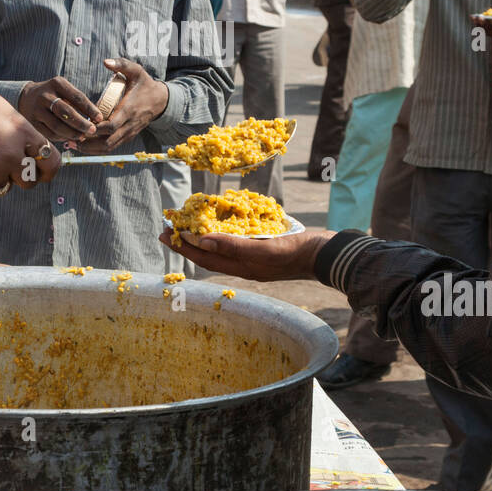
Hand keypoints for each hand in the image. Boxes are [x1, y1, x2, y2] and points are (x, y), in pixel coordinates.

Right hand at [0, 79, 59, 194]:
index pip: (51, 162)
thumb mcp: (1, 110)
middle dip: (19, 177)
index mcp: (22, 132)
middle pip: (29, 181)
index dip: (48, 170)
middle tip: (5, 165)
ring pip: (2, 186)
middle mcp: (10, 154)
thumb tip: (34, 150)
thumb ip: (20, 132)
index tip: (42, 172)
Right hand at [17, 76, 99, 142]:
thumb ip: (77, 101)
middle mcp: (45, 96)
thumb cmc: (53, 94)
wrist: (26, 97)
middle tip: (93, 130)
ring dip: (73, 133)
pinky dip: (62, 138)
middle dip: (82, 123)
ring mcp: (37, 110)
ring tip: (83, 136)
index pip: (77, 97)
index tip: (100, 118)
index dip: (90, 109)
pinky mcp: (32, 123)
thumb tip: (96, 119)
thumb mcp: (63, 89)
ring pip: (57, 126)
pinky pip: (50, 134)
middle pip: (66, 112)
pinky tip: (70, 138)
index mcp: (57, 84)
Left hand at [77, 58, 169, 151]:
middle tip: (70, 139)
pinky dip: (97, 149)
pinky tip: (83, 146)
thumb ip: (122, 64)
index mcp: (129, 110)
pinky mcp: (127, 137)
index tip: (80, 125)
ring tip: (73, 145)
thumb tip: (106, 62)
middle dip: (88, 143)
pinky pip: (112, 147)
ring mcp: (128, 133)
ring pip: (109, 147)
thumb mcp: (136, 71)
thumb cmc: (145, 84)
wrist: (161, 101)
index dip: (95, 128)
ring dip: (90, 149)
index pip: (111, 125)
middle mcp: (128, 125)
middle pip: (107, 141)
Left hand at [158, 228, 331, 281]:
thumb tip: (202, 241)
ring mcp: (256, 258)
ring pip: (222, 250)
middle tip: (170, 229)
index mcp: (243, 266)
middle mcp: (246, 265)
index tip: (166, 233)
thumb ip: (233, 246)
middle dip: (188, 243)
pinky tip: (224, 224)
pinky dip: (226, 235)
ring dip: (204, 238)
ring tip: (190, 226)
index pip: (206, 258)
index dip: (184, 247)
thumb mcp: (263, 248)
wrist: (325, 254)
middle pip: (210, 255)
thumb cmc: (296, 251)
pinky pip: (238, 243)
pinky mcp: (266, 249)